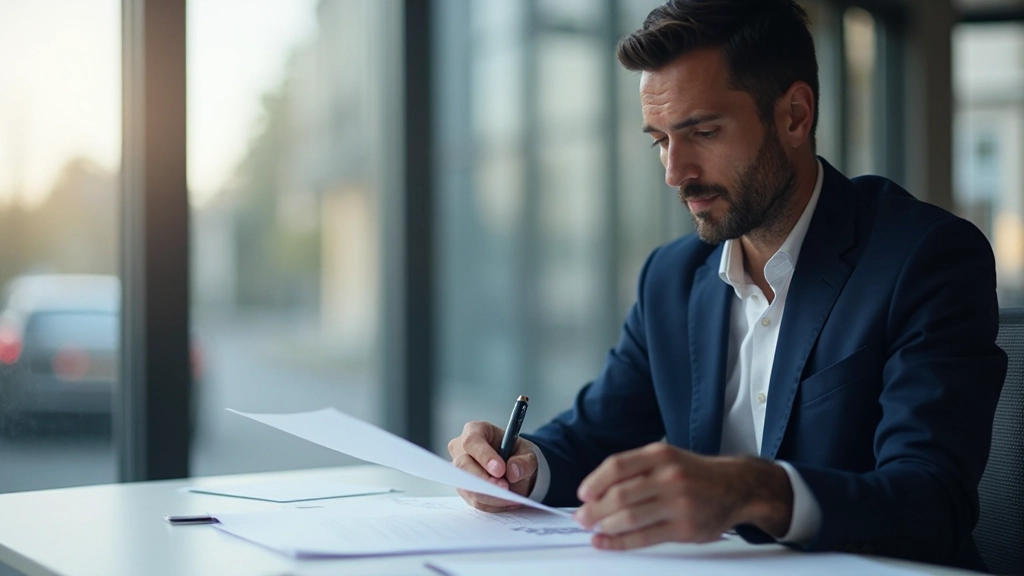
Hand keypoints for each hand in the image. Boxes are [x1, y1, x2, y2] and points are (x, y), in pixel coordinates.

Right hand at [447, 420, 538, 511]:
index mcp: (476, 431)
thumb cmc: (516, 454)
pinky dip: (493, 504)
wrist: (515, 469)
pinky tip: (508, 501)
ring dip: (491, 496)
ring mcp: (460, 471)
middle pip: (463, 466)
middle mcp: (462, 449)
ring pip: (468, 487)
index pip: (472, 442)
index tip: (500, 469)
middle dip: (485, 480)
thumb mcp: (527, 453)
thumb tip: (513, 470)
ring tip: (512, 497)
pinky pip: (475, 501)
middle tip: (505, 488)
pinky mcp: (464, 489)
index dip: (484, 456)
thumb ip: (523, 461)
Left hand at [573, 443, 792, 549]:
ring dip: (605, 526)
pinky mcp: (685, 528)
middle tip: (581, 518)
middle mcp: (669, 477)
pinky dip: (620, 542)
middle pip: (620, 495)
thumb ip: (635, 470)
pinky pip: (645, 538)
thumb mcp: (667, 459)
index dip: (595, 481)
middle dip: (594, 509)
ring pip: (630, 518)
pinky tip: (606, 542)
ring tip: (593, 529)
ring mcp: (679, 503)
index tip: (583, 494)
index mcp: (661, 455)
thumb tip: (596, 492)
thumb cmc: (694, 474)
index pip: (618, 466)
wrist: (737, 487)